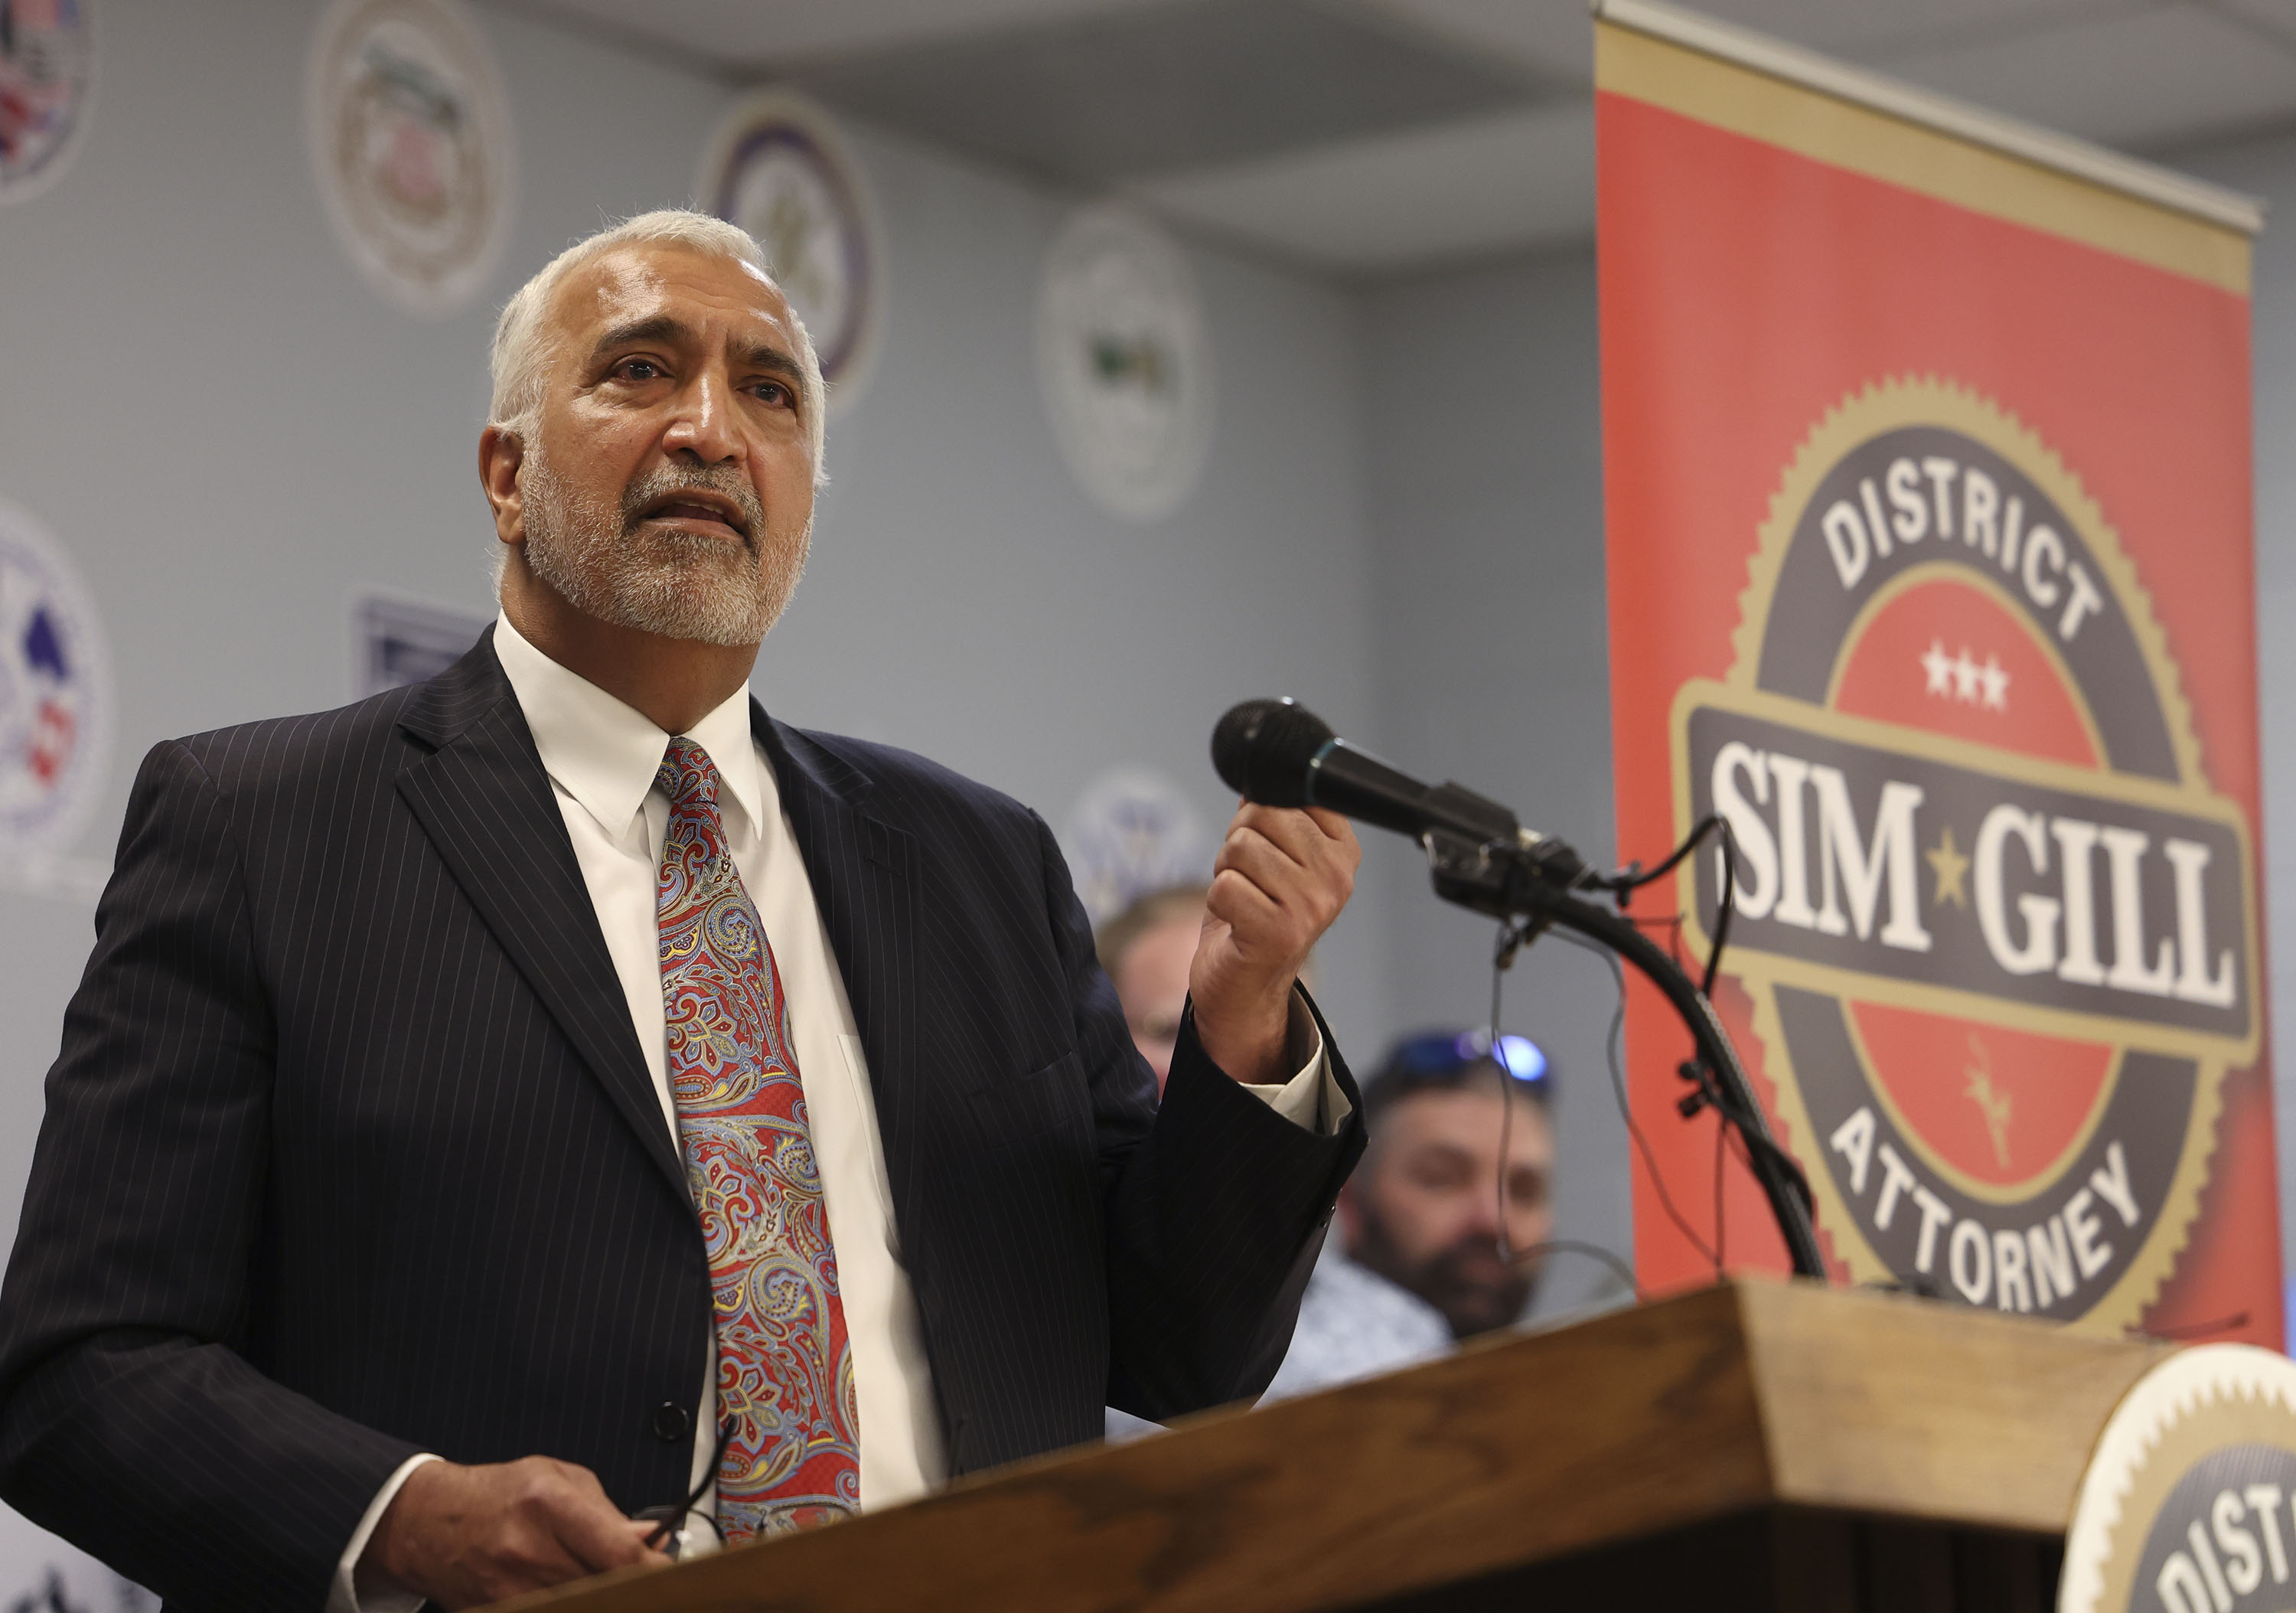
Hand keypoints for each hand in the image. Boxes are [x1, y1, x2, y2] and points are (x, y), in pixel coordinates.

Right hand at [359, 1455, 670, 1608]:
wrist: (427, 1523)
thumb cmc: (497, 1494)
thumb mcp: (555, 1478)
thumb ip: (607, 1512)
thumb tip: (652, 1540)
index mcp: (548, 1505)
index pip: (617, 1552)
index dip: (654, 1569)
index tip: (675, 1574)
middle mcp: (528, 1551)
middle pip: (605, 1589)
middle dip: (634, 1588)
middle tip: (653, 1585)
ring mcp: (510, 1591)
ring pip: (581, 1605)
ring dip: (604, 1597)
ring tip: (613, 1586)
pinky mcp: (498, 1612)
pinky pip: (551, 1611)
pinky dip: (572, 1604)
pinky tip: (578, 1594)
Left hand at [1189, 803, 1358, 1082]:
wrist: (1245, 986)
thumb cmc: (1254, 914)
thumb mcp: (1271, 855)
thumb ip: (1271, 811)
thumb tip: (1258, 767)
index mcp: (1343, 849)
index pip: (1291, 792)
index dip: (1262, 814)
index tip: (1270, 849)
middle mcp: (1337, 876)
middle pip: (1261, 814)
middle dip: (1239, 844)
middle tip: (1251, 881)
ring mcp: (1313, 905)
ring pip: (1239, 848)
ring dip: (1226, 873)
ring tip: (1244, 900)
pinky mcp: (1280, 932)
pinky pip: (1224, 885)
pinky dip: (1218, 901)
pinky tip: (1236, 921)